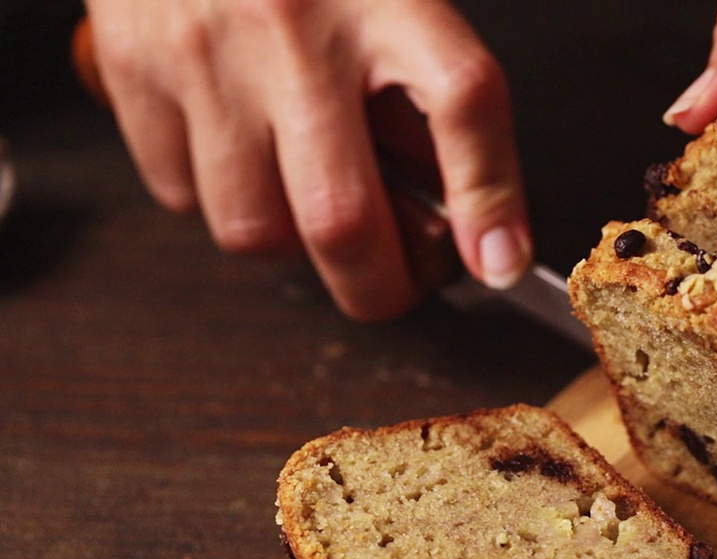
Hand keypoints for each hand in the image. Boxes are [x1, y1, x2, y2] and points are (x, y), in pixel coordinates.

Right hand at [84, 0, 532, 320]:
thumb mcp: (392, 2)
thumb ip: (429, 100)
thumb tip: (469, 224)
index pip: (461, 98)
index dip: (488, 196)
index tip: (497, 262)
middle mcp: (293, 23)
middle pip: (341, 215)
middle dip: (379, 286)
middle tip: (397, 280)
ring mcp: (206, 49)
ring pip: (255, 228)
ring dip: (293, 242)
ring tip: (310, 192)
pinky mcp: (133, 66)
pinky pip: (181, 195)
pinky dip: (219, 200)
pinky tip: (241, 153)